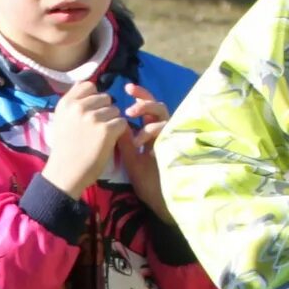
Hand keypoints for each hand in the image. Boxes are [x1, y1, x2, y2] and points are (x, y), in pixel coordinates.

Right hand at [43, 78, 129, 197]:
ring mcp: (93, 117)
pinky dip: (119, 132)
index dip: (95, 98)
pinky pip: (122, 122)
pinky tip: (109, 141)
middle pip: (105, 98)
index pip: (89, 85)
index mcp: (66, 103)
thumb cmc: (66, 148)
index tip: (92, 112)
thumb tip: (84, 83)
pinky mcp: (106, 129)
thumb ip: (73, 101)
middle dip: (105, 111)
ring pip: (115, 110)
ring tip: (101, 137)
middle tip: (97, 128)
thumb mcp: (61, 119)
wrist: (66, 172)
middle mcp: (78, 106)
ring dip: (112, 122)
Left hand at [120, 84, 169, 216]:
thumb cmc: (147, 181)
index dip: (138, 97)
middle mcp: (163, 132)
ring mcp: (171, 137)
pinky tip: (139, 140)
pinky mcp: (176, 145)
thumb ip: (124, 140)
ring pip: (164, 113)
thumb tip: (112, 121)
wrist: (159, 201)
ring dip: (147, 110)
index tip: (125, 88)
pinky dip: (151, 131)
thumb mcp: (130, 158)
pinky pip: (167, 129)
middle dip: (144, 98)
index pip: (146, 109)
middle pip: (157, 106)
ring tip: (131, 113)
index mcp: (151, 133)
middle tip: (128, 95)